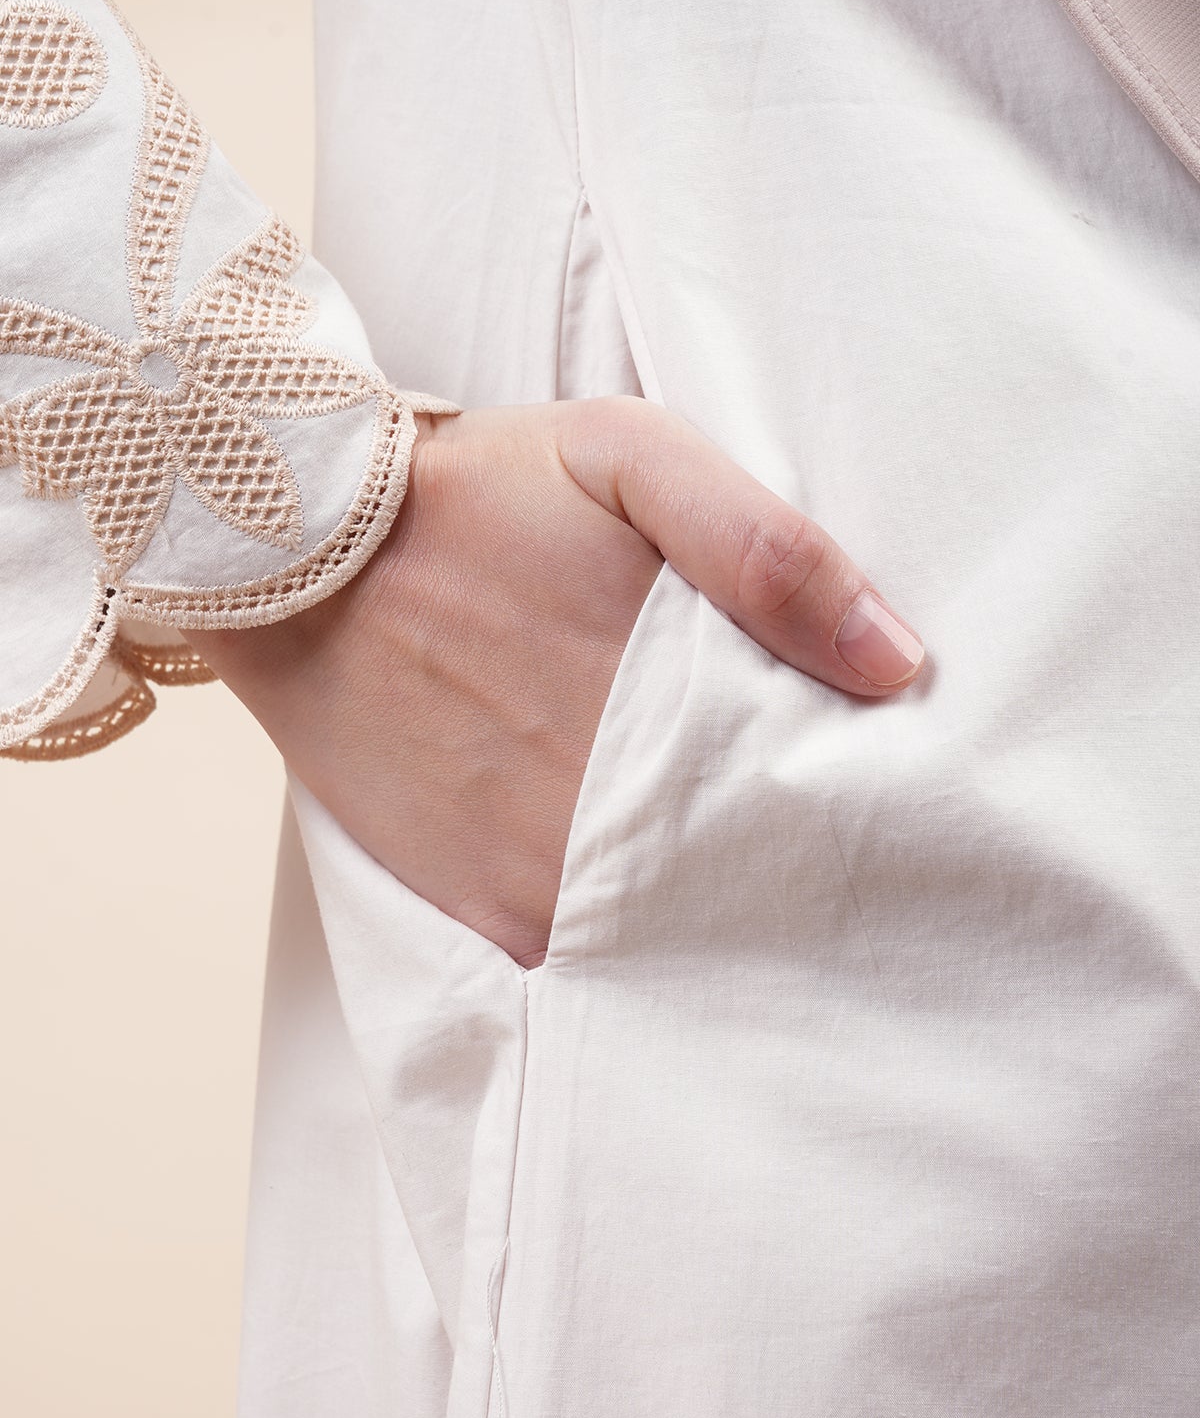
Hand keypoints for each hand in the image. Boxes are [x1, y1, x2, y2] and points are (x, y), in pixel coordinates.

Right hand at [186, 397, 923, 966]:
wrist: (296, 559)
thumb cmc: (476, 496)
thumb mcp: (626, 456)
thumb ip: (762, 545)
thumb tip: (894, 663)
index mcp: (675, 697)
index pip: (825, 792)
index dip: (872, 798)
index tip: (900, 793)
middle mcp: (618, 805)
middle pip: (770, 873)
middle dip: (815, 862)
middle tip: (852, 845)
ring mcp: (549, 871)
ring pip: (691, 932)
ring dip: (735, 914)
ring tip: (767, 877)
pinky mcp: (492, 909)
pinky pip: (599, 961)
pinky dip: (645, 949)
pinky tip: (673, 906)